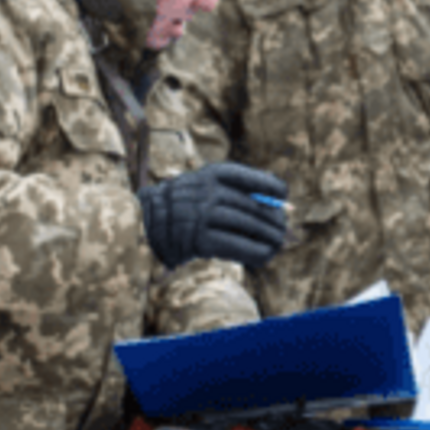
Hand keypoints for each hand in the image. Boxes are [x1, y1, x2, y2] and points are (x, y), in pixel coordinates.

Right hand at [138, 162, 288, 269]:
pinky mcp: (199, 240)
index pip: (250, 178)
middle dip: (274, 220)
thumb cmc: (185, 205)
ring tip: (278, 242)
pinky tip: (266, 254)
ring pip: (249, 226)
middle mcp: (208, 192)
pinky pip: (237, 246)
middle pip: (254, 206)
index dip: (272, 187)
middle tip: (284, 229)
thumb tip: (279, 206)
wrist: (145, 223)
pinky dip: (256, 252)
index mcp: (212, 174)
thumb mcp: (205, 186)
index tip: (284, 195)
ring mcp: (203, 216)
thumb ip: (237, 191)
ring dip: (270, 237)